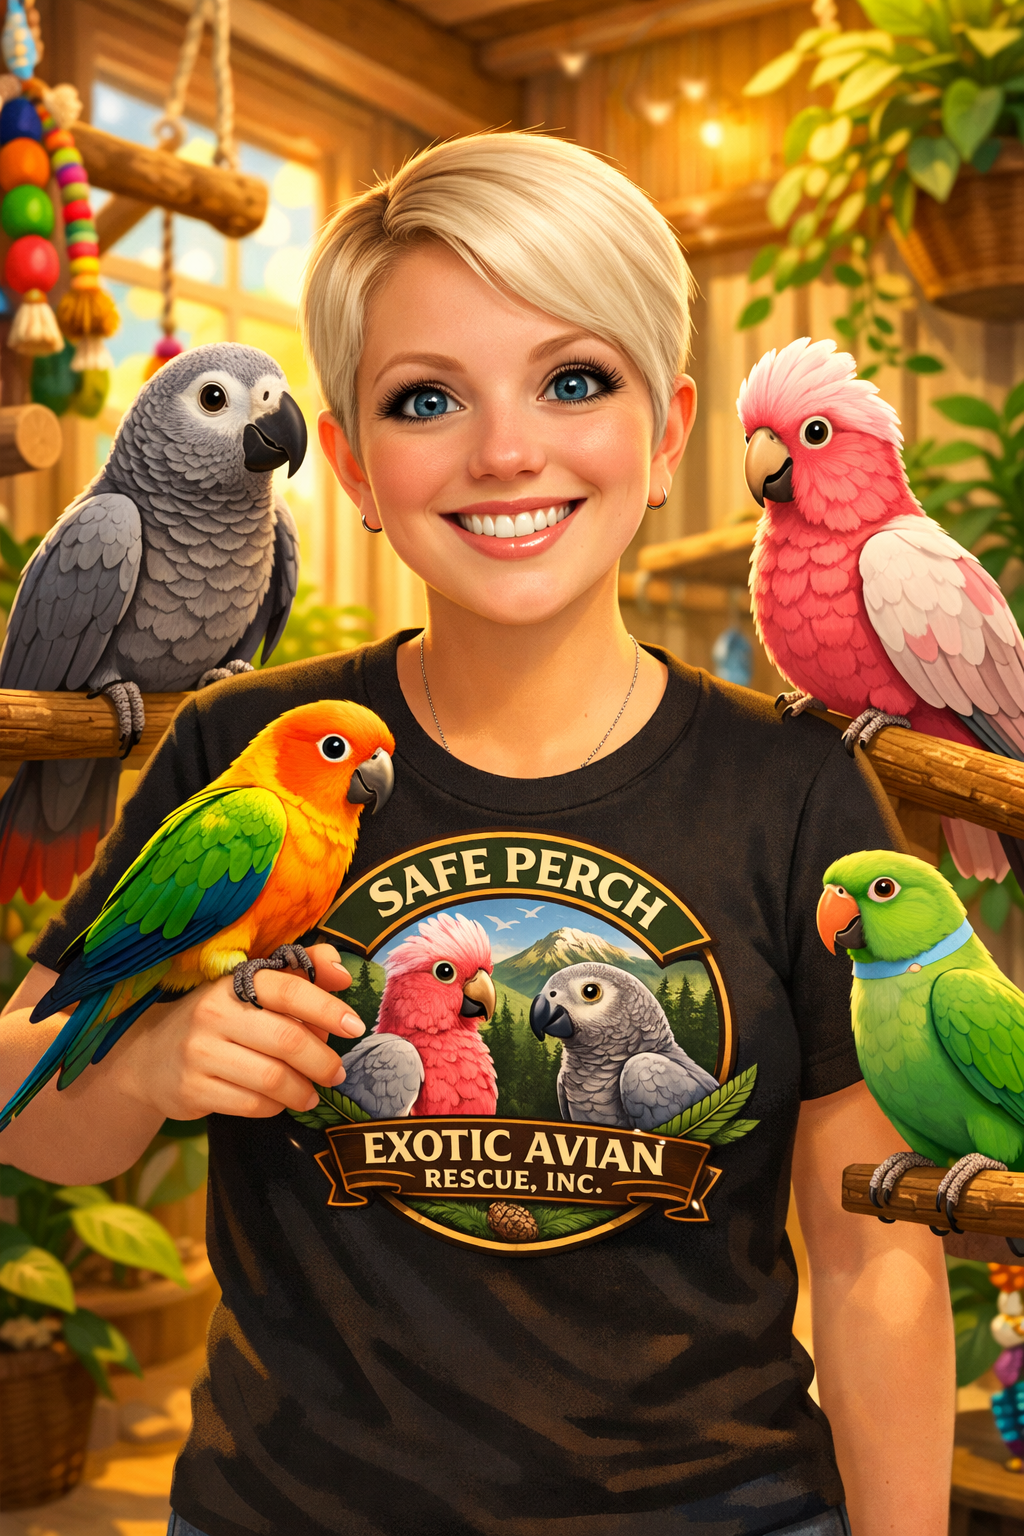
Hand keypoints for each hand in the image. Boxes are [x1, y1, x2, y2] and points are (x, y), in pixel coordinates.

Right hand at [115, 944, 364, 1120]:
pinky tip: (280, 1102)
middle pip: (287, 1040)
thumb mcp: (251, 989)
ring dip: (302, 1090)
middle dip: (322, 1061)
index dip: (327, 1007)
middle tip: (336, 1073)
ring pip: (271, 1078)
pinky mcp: (191, 1090)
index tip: (355, 1026)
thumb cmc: (218, 1020)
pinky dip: (275, 1107)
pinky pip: (251, 1105)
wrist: (149, 1058)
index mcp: (233, 983)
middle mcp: (213, 1013)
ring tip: (311, 1093)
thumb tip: (341, 972)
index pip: (288, 990)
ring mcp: (199, 1053)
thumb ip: (299, 974)